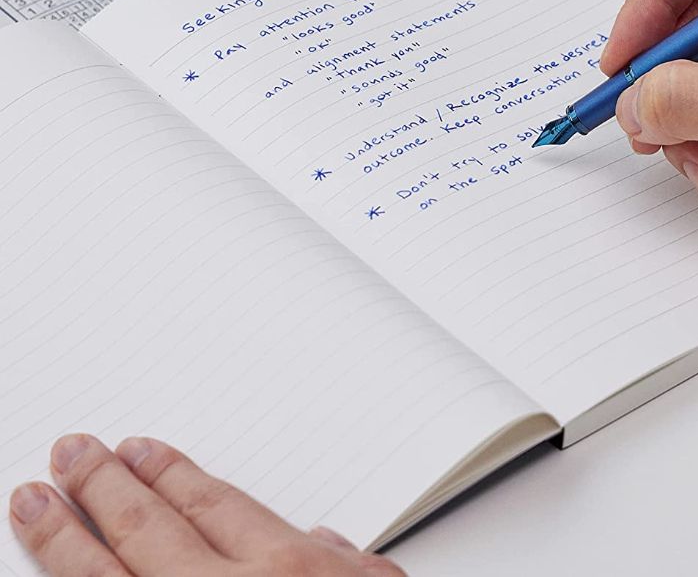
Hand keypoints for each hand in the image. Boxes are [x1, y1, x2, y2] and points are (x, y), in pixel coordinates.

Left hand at [9, 434, 404, 575]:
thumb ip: (347, 568)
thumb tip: (323, 540)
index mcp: (288, 572)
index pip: (211, 504)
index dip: (169, 474)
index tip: (134, 451)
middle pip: (149, 531)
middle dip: (104, 489)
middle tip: (69, 455)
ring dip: (63, 545)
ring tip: (31, 507)